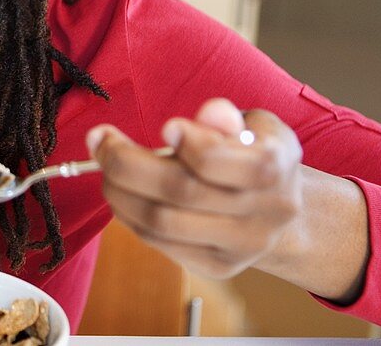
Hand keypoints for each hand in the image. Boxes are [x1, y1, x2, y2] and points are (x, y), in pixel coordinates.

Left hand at [86, 99, 304, 279]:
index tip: (165, 126)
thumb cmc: (253, 153)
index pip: (219, 161)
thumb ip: (227, 117)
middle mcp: (262, 213)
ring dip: (119, 192)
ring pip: (162, 222)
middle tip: (99, 140)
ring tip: (105, 167)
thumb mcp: (252, 123)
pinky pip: (159, 242)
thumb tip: (211, 112)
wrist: (281, 210)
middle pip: (179, 192)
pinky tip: (122, 194)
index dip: (188, 143)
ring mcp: (240, 246)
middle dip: (125, 163)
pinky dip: (130, 216)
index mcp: (275, 166)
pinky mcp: (218, 266)